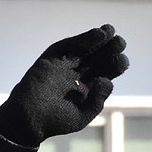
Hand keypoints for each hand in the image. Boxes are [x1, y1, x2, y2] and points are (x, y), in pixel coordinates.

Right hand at [0, 25, 128, 147]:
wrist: (28, 118)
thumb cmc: (55, 121)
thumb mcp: (81, 116)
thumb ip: (97, 101)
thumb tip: (108, 80)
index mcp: (88, 88)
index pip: (106, 72)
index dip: (116, 65)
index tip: (122, 61)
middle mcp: (78, 74)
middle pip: (98, 58)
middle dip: (110, 50)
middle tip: (121, 42)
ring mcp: (65, 65)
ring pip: (86, 49)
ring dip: (99, 39)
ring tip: (111, 31)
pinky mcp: (52, 58)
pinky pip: (70, 46)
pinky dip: (84, 39)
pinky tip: (98, 34)